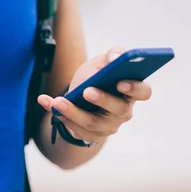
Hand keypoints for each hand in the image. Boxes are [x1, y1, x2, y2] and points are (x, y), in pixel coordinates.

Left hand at [37, 46, 151, 143]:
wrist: (79, 97)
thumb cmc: (96, 77)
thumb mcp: (101, 62)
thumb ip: (112, 55)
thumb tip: (117, 56)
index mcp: (132, 92)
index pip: (144, 92)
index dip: (135, 88)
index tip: (120, 82)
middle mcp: (124, 112)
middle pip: (119, 110)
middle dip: (103, 100)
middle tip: (87, 91)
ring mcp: (108, 127)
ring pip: (92, 123)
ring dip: (73, 112)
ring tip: (57, 101)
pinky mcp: (91, 136)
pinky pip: (75, 129)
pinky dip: (59, 115)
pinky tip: (46, 102)